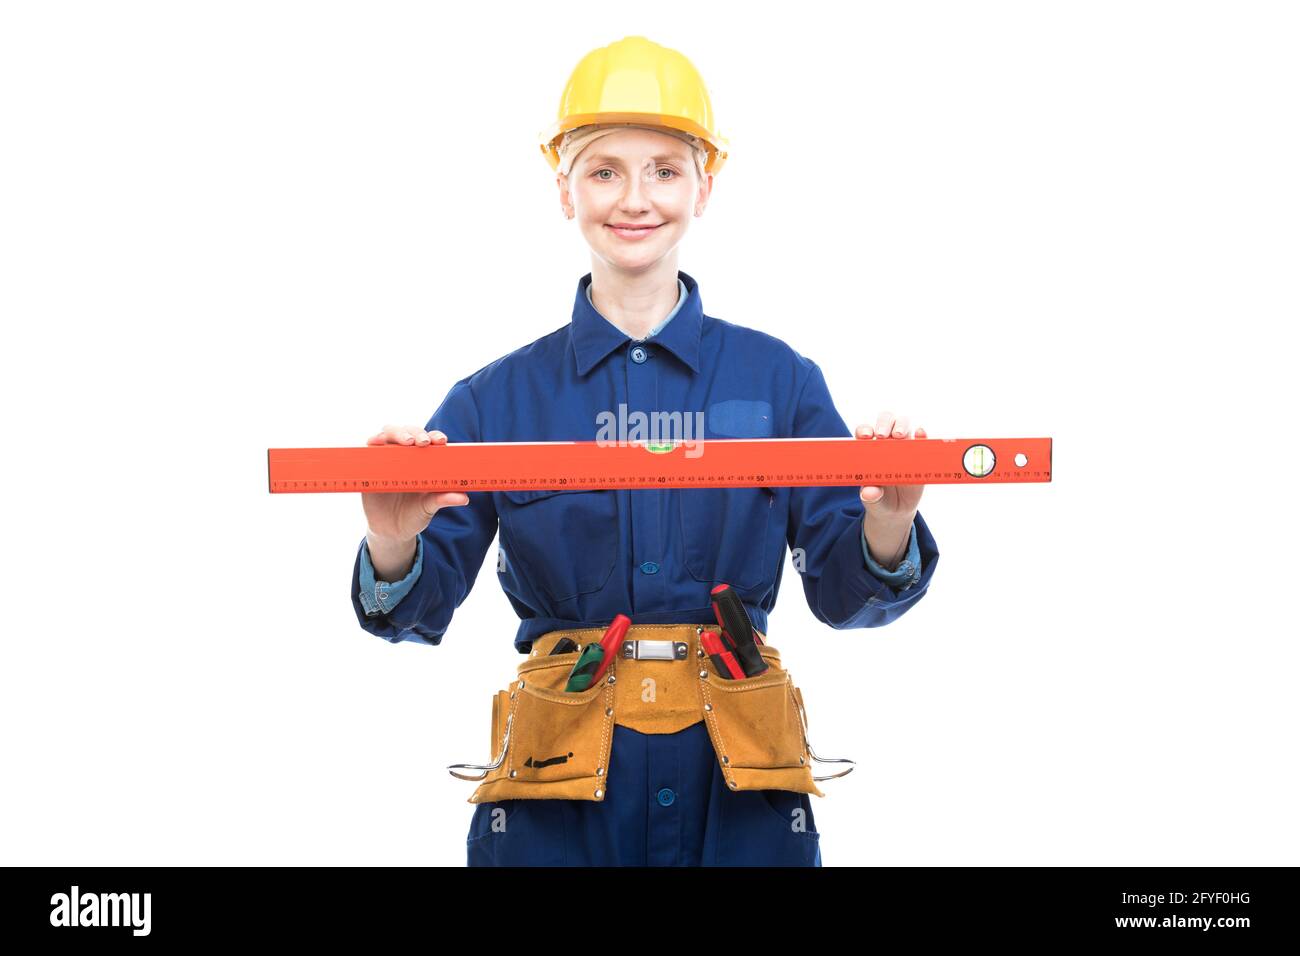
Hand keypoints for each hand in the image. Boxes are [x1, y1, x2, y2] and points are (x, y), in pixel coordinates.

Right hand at [361, 424, 469, 543]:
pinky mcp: (370, 466)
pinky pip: (369, 449)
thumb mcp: (429, 508)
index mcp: (423, 462)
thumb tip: (464, 498)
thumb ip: (444, 500)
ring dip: (397, 433)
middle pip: (409, 432)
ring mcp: (387, 459)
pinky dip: (372, 441)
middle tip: (423, 442)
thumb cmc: (414, 515)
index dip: (435, 436)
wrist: (391, 532)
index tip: (441, 441)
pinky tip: (376, 442)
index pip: (430, 441)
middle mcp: (405, 456)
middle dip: (417, 432)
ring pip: (389, 434)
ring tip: (406, 442)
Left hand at [854, 412, 926, 518]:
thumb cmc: (879, 500)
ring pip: (903, 424)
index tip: (865, 436)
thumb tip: (869, 493)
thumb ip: (870, 496)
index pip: (864, 432)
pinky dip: (921, 434)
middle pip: (885, 421)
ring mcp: (903, 447)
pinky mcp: (919, 454)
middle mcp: (885, 444)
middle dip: (884, 423)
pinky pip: (921, 439)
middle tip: (882, 435)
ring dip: (901, 425)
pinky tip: (920, 434)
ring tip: (899, 436)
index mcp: (868, 451)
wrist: (896, 511)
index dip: (864, 430)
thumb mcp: (873, 501)